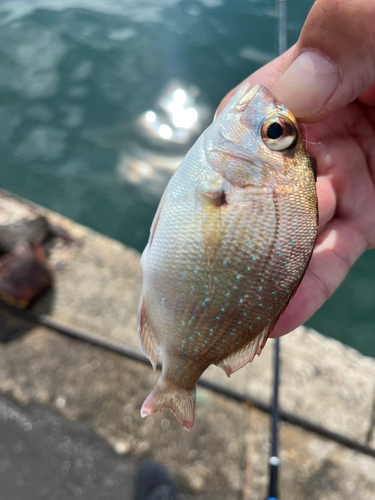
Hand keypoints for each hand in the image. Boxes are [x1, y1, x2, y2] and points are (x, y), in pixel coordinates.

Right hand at [216, 0, 374, 335]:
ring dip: (263, 273)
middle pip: (259, 192)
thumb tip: (291, 90)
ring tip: (231, 312)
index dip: (214, 168)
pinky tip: (281, 315)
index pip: (241, 129)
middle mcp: (316, 137)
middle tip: (200, 281)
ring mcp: (342, 178)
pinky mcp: (369, 213)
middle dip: (231, 235)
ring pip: (293, 233)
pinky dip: (309, 285)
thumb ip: (336, 40)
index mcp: (308, 85)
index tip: (186, 213)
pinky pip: (335, 253)